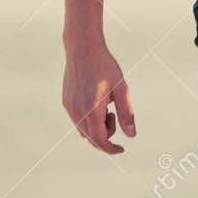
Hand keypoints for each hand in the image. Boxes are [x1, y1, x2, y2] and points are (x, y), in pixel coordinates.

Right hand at [62, 38, 136, 153]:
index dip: (111, 149)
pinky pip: (77, 120)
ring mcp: (69, 107)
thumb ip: (126, 113)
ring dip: (96, 127)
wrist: (83, 47)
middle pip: (91, 138)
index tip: (121, 149)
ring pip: (83, 131)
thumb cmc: (105, 66)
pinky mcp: (66, 102)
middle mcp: (77, 111)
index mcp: (92, 109)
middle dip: (106, 134)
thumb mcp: (121, 88)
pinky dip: (88, 120)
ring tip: (105, 105)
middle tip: (114, 113)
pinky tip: (96, 101)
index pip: (100, 141)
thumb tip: (132, 136)